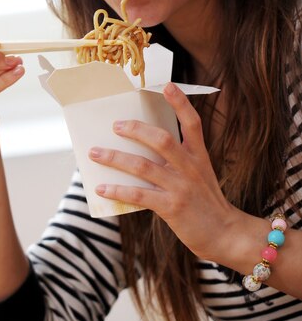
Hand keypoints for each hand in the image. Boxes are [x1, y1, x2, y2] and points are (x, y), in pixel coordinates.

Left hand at [90, 82, 235, 260]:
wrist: (225, 234)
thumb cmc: (206, 202)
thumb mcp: (199, 174)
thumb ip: (177, 161)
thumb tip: (139, 152)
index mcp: (199, 156)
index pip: (193, 123)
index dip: (180, 103)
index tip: (168, 85)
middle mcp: (190, 167)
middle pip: (162, 139)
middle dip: (135, 129)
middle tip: (115, 125)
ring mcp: (181, 187)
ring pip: (143, 166)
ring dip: (115, 158)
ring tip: (95, 153)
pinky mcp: (172, 207)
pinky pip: (139, 195)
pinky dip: (118, 190)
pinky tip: (102, 188)